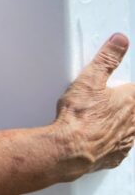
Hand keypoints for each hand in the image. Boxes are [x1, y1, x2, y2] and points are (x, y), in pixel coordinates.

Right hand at [54, 33, 134, 176]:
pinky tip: (99, 137)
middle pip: (133, 110)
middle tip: (102, 101)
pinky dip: (111, 141)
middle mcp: (133, 122)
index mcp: (131, 101)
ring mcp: (126, 141)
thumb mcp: (90, 78)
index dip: (123, 86)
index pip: (134, 88)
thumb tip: (120, 41)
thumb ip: (107, 58)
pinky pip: (120, 146)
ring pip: (130, 129)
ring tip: (99, 118)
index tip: (114, 87)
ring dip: (119, 123)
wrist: (69, 148)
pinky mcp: (116, 156)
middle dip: (123, 105)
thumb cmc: (79, 116)